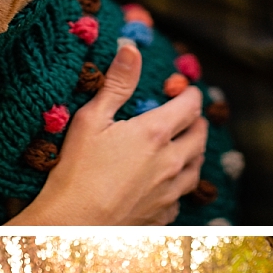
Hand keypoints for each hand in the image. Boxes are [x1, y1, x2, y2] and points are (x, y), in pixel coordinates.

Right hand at [15, 43, 206, 223]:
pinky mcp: (163, 215)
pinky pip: (181, 195)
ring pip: (196, 167)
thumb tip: (131, 48)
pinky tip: (166, 181)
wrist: (73, 224)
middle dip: (196, 121)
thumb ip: (117, 83)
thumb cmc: (77, 169)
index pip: (190, 105)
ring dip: (193, 152)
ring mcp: (170, 192)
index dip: (190, 93)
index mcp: (156, 133)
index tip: (183, 89)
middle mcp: (171, 162)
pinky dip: (179, 183)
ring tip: (183, 146)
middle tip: (187, 115)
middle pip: (200, 136)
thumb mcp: (91, 118)